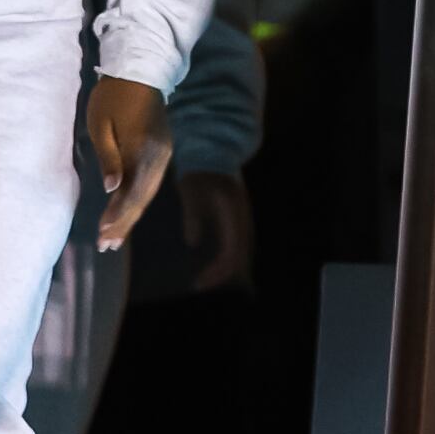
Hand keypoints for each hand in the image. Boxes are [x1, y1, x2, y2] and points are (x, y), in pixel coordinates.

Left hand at [85, 73, 174, 249]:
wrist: (140, 70)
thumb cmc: (113, 95)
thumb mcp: (101, 124)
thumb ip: (108, 157)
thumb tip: (111, 189)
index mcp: (143, 147)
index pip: (133, 190)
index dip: (118, 214)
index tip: (102, 234)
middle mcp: (159, 154)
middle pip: (142, 197)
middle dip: (123, 223)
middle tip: (105, 246)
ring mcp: (162, 153)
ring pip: (147, 193)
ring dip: (130, 217)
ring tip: (112, 240)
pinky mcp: (160, 152)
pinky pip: (148, 182)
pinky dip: (136, 201)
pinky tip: (124, 216)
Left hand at [146, 168, 254, 298]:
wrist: (214, 148)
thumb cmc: (199, 169)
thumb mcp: (191, 190)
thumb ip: (193, 215)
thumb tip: (193, 242)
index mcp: (233, 213)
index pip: (231, 251)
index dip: (217, 271)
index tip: (199, 283)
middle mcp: (242, 218)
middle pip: (240, 255)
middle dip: (223, 274)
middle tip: (201, 284)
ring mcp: (242, 216)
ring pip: (241, 249)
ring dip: (227, 266)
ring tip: (208, 278)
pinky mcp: (236, 214)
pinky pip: (236, 241)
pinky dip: (228, 256)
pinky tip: (215, 262)